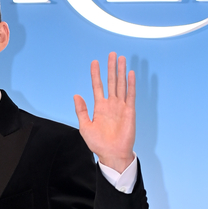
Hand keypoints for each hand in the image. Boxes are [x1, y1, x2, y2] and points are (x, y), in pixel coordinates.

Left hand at [74, 52, 135, 173]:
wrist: (112, 154)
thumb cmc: (98, 144)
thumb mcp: (85, 127)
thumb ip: (81, 111)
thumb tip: (76, 96)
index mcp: (99, 107)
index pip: (97, 86)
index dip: (96, 74)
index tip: (94, 62)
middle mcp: (111, 104)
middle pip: (111, 81)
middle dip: (111, 68)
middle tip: (111, 54)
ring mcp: (121, 106)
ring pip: (121, 84)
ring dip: (121, 71)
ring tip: (121, 58)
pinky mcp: (129, 111)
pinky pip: (131, 94)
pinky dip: (131, 83)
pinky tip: (131, 73)